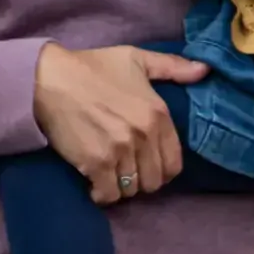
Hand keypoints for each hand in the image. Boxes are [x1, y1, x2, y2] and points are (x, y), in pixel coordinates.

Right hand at [33, 43, 207, 205]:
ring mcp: (120, 151)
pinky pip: (108, 195)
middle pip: (153, 182)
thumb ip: (172, 67)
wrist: (49, 78)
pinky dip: (102, 194)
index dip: (161, 169)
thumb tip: (204, 70)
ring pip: (131, 190)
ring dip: (121, 186)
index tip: (147, 163)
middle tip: (126, 169)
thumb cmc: (92, 67)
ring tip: (110, 173)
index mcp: (158, 113)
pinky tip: (94, 182)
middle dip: (141, 179)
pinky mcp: (95, 164)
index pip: (173, 163)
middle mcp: (143, 135)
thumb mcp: (136, 59)